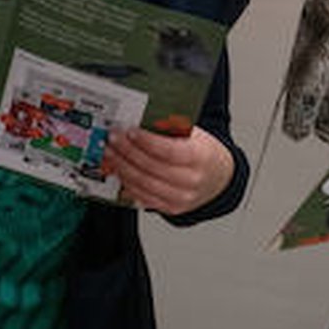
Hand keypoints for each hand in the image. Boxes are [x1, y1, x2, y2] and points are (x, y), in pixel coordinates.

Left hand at [103, 126, 232, 215]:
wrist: (218, 177)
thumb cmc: (203, 152)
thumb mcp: (194, 133)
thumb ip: (171, 128)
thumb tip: (142, 119)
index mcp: (200, 157)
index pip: (169, 151)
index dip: (146, 142)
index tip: (130, 131)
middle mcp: (192, 181)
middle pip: (151, 168)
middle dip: (127, 152)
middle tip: (113, 139)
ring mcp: (182, 198)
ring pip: (144, 184)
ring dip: (122, 168)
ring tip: (111, 153)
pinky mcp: (171, 208)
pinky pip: (143, 197)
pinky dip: (127, 183)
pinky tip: (120, 170)